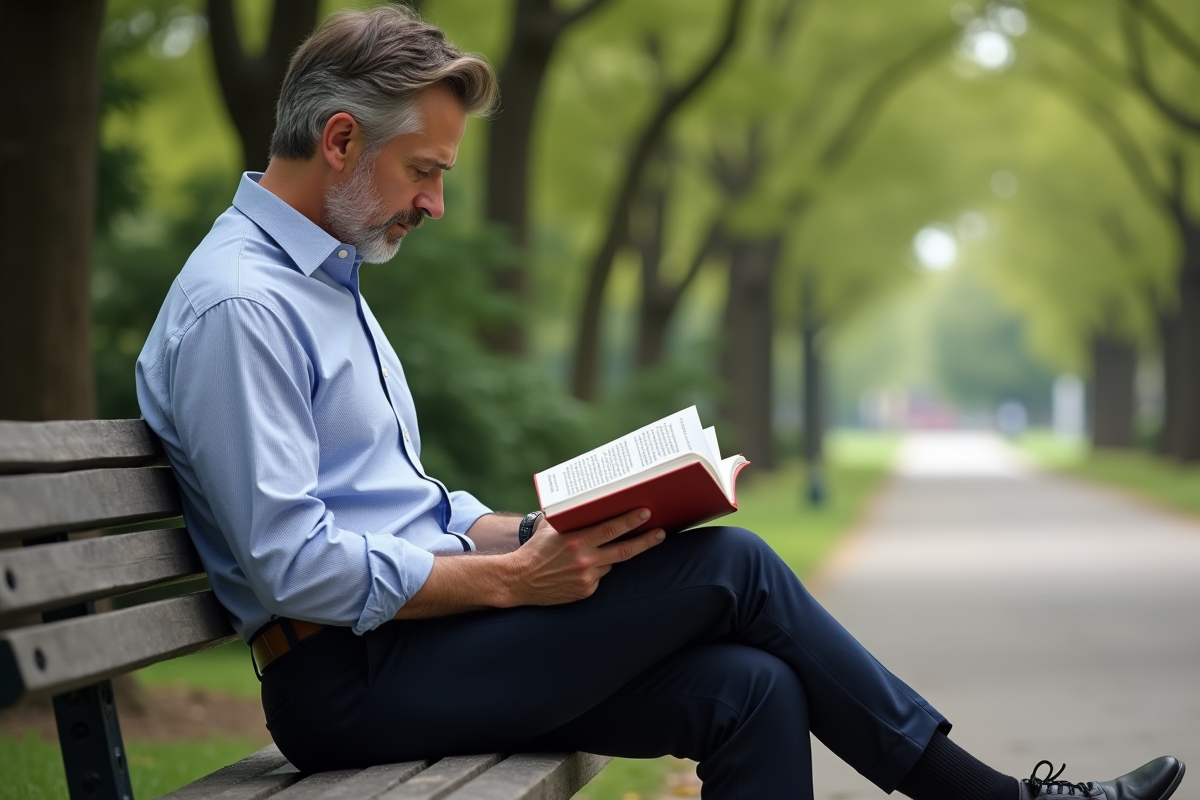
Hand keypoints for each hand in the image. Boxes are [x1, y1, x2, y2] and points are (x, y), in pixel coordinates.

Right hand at [506, 508, 664, 605]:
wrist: (519, 580)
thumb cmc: (535, 549)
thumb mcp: (551, 528)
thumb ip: (571, 518)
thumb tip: (588, 503)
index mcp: (576, 540)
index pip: (612, 529)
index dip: (631, 521)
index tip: (647, 513)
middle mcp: (584, 560)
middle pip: (624, 550)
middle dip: (646, 540)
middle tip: (661, 532)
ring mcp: (586, 578)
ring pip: (611, 563)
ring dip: (613, 555)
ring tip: (612, 548)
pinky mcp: (586, 592)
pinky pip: (600, 577)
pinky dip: (598, 569)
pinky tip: (583, 568)